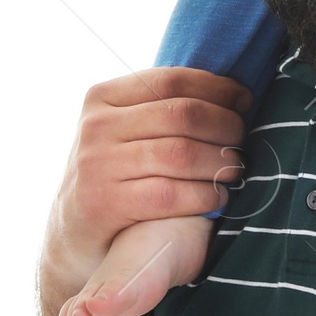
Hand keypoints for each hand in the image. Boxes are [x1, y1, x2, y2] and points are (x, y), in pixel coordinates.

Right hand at [42, 67, 248, 297]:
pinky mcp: (105, 204)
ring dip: (220, 162)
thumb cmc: (115, 174)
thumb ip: (159, 107)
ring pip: (181, 154)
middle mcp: (96, 127)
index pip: (172, 80)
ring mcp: (98, 165)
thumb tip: (230, 90)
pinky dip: (205, 195)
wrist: (72, 235)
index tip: (243, 100)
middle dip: (225, 125)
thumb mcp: (122, 130)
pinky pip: (171, 194)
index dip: (217, 88)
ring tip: (235, 169)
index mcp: (102, 97)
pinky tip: (218, 198)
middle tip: (241, 140)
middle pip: (182, 114)